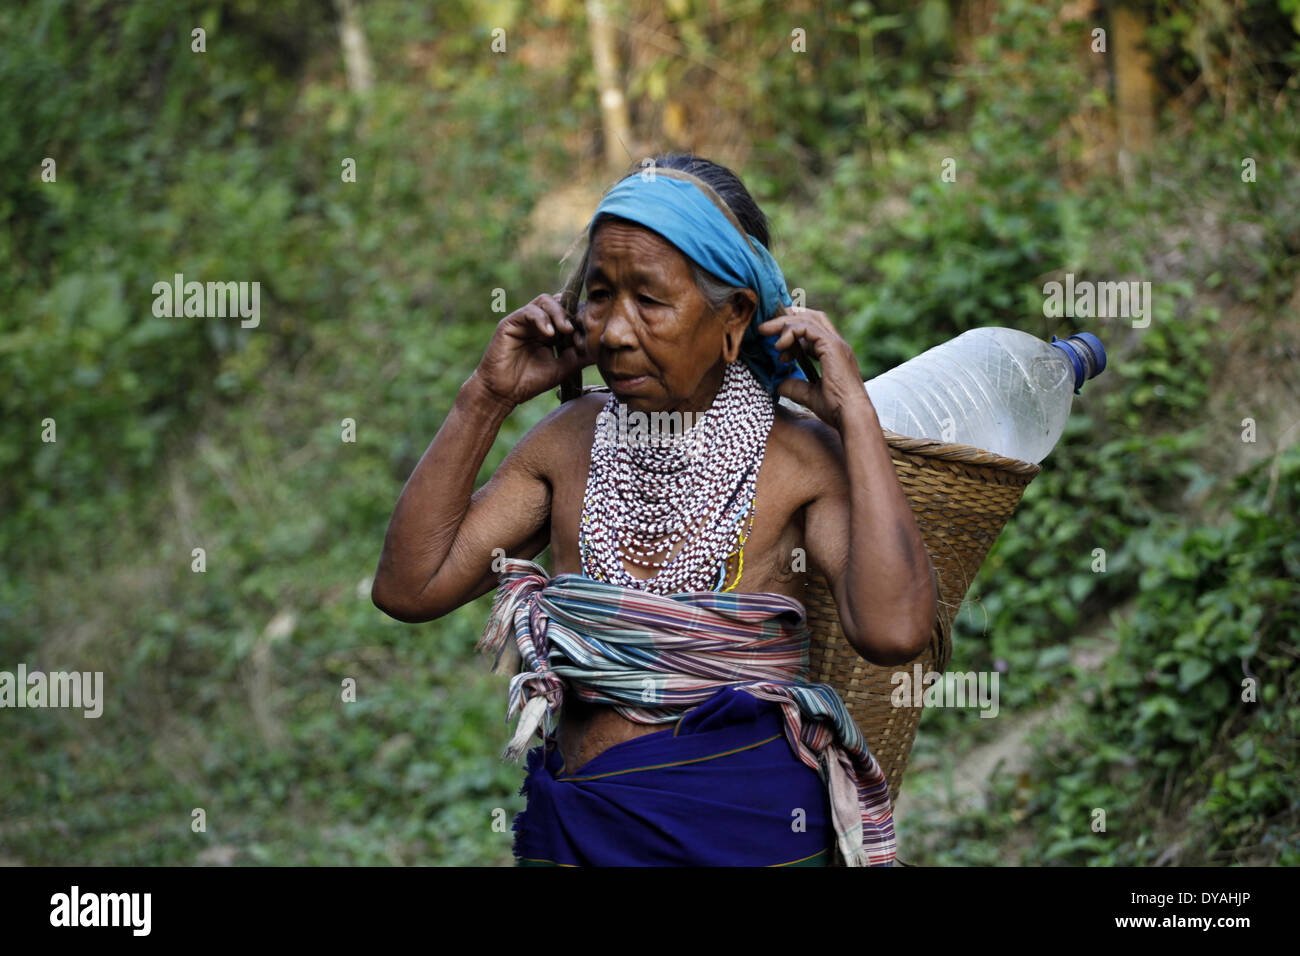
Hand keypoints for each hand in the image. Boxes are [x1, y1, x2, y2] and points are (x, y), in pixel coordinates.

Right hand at [471, 293, 590, 407]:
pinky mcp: (511, 322)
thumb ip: (580, 356)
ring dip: (559, 313)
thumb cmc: (530, 381)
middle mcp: (540, 322)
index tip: (589, 339)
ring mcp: (525, 320)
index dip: (582, 321)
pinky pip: (530, 311)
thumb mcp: (563, 368)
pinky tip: (549, 334)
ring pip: (546, 301)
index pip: (572, 313)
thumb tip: (602, 349)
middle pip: (561, 302)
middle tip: (580, 330)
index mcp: (553, 331)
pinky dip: (542, 319)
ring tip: (566, 330)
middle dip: (573, 313)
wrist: (503, 392)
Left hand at [757, 307, 872, 430]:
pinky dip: (790, 332)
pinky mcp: (831, 346)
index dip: (793, 331)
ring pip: (808, 319)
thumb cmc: (836, 408)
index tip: (777, 346)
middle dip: (787, 318)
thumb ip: (795, 387)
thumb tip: (780, 384)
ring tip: (765, 331)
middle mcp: (836, 344)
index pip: (814, 330)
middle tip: (766, 327)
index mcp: (834, 353)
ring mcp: (835, 343)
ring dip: (784, 323)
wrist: (851, 415)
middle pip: (811, 317)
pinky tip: (779, 346)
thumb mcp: (810, 396)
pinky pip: (807, 328)